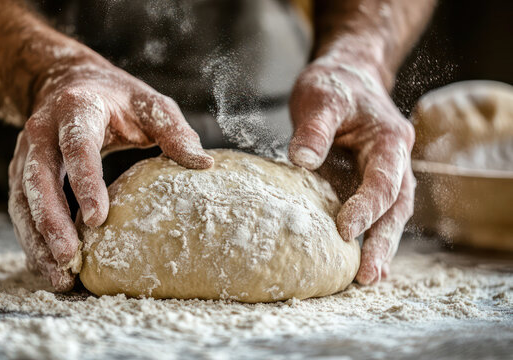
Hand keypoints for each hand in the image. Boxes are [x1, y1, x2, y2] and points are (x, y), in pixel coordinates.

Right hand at [8, 56, 212, 289]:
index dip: (85, 181)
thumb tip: (203, 165)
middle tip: (69, 257)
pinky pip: (22, 209)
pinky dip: (33, 240)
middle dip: (50, 221)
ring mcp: (26, 154)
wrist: (67, 83)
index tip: (97, 218)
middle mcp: (42, 132)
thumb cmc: (116, 98)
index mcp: (76, 110)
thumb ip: (174, 130)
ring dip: (36, 240)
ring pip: (23, 200)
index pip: (77, 146)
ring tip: (59, 276)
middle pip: (38, 179)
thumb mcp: (148, 103)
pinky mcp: (21, 173)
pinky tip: (50, 267)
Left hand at [288, 54, 415, 284]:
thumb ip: (313, 128)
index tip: (344, 229)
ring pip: (390, 215)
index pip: (383, 180)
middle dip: (383, 241)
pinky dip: (369, 237)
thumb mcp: (321, 97)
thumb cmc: (335, 85)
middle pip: (396, 207)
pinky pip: (373, 213)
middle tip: (368, 275)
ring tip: (367, 278)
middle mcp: (394, 161)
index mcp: (389, 139)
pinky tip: (360, 263)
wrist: (347, 77)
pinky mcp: (366, 182)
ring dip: (380, 245)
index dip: (367, 206)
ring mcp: (383, 174)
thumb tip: (302, 161)